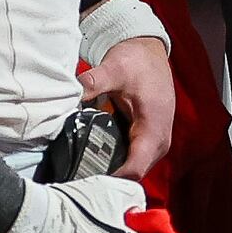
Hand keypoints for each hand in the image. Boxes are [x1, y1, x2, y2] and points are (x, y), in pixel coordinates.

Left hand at [79, 36, 177, 179]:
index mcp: (154, 129)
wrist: (150, 53)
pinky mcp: (147, 140)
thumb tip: (73, 91)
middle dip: (107, 178)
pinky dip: (115, 161)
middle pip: (132, 175)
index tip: (85, 179)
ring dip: (110, 171)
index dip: (110, 179)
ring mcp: (154, 143)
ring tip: (81, 170)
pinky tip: (93, 157)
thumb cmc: (138, 61)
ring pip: (132, 169)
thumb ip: (94, 81)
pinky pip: (132, 159)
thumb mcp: (115, 69)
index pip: (134, 169)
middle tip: (76, 178)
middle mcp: (158, 142)